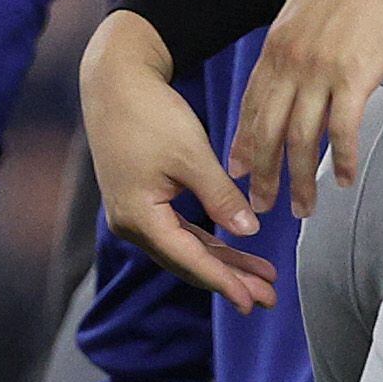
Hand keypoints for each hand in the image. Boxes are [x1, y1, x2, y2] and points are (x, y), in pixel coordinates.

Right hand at [80, 11, 276, 311]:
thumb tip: (247, 231)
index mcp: (139, 217)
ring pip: (184, 248)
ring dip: (222, 262)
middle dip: (229, 278)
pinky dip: (206, 242)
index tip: (253, 300)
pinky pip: (177, 231)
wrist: (115, 81)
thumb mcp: (192, 155)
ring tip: (261, 277)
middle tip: (268, 298)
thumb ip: (220, 197)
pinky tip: (232, 250)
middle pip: (186, 261)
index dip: (224, 281)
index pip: (189, 259)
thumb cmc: (150, 113)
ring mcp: (133, 214)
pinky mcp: (140, 200)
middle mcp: (131, 224)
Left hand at [230, 0, 382, 216]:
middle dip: (262, 174)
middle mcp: (292, 58)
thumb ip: (296, 37)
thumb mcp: (307, 2)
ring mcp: (321, 69)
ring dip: (301, 180)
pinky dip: (343, 160)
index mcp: (279, 42)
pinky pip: (343, 130)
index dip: (244, 141)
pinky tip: (345, 178)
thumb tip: (292, 59)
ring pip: (302, 139)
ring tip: (303, 206)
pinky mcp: (355, 75)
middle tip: (261, 204)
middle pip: (269, 129)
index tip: (239, 168)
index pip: (253, 103)